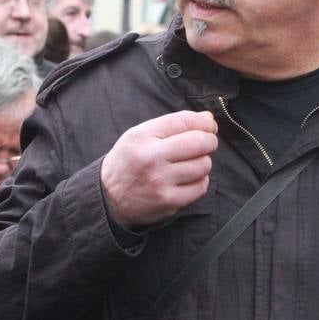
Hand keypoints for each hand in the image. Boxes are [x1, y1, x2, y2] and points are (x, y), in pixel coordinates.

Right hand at [100, 111, 217, 228]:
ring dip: (203, 162)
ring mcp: (160, 181)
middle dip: (210, 141)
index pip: (185, 121)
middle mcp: (151, 157)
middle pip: (199, 142)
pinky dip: (200, 181)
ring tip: (192, 163)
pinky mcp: (168, 201)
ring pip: (203, 165)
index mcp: (143, 136)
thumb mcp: (139, 135)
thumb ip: (172, 125)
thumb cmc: (129, 161)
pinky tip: (189, 179)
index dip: (204, 122)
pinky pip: (201, 187)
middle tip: (208, 143)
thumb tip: (208, 118)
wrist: (109, 197)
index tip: (210, 125)